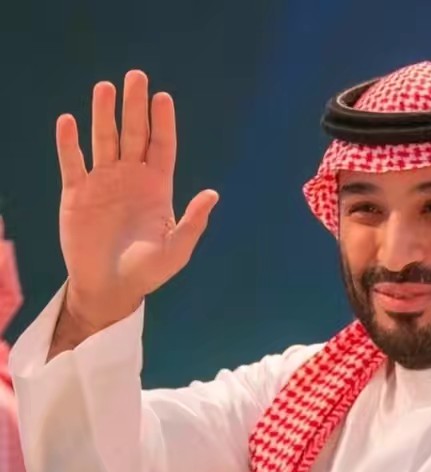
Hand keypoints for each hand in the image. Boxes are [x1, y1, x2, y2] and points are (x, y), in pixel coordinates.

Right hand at [56, 69, 218, 327]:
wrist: (110, 287)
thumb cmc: (148, 271)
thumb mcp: (176, 250)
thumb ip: (192, 222)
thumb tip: (213, 194)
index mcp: (157, 188)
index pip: (161, 147)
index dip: (162, 122)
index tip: (163, 97)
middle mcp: (131, 179)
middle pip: (133, 135)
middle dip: (134, 107)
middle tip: (136, 77)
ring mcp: (103, 183)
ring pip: (104, 140)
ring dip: (103, 115)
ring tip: (105, 88)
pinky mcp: (76, 193)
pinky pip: (72, 162)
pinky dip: (69, 143)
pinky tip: (69, 121)